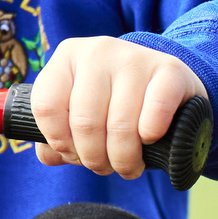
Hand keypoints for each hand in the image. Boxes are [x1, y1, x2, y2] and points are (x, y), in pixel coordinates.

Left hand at [26, 36, 208, 177]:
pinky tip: (150, 139)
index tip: (73, 154)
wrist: (164, 83)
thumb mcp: (79, 111)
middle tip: (105, 167)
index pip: (46, 106)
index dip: (60, 142)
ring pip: (119, 126)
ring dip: (123, 159)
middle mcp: (98, 51)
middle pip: (84, 122)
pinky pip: (154, 114)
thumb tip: (49, 155)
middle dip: (94, 159)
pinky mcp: (170, 69)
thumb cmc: (113, 103)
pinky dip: (151, 136)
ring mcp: (135, 57)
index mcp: (67, 57)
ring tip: (128, 165)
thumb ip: (57, 135)